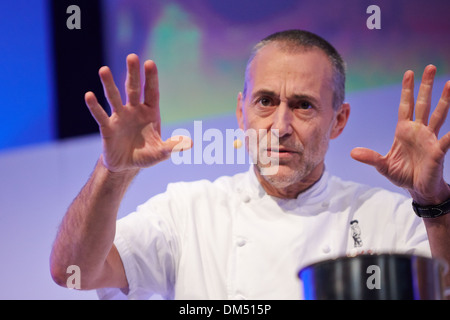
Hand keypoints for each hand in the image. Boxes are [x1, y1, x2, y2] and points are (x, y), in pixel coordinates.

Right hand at [84, 54, 191, 172]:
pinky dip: (94, 106)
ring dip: (109, 84)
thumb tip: (190, 143)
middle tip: (132, 56)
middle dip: (133, 74)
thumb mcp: (161, 152)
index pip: (151, 92)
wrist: (127, 166)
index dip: (151, 78)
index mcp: (150, 113)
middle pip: (133, 89)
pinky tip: (89, 95)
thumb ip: (173, 147)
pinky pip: (100, 115)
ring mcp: (120, 117)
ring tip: (103, 69)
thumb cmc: (146, 155)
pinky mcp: (107, 128)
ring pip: (114, 97)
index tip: (150, 63)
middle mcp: (134, 111)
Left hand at [351, 65, 449, 204]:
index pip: (405, 106)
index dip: (407, 90)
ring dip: (444, 100)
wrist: (418, 189)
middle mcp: (419, 131)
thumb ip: (370, 157)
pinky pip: (445, 140)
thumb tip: (352, 153)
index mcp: (404, 131)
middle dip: (426, 86)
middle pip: (423, 104)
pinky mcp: (437, 152)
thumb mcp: (383, 165)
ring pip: (438, 115)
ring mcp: (430, 139)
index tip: (409, 72)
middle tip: (430, 67)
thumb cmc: (403, 175)